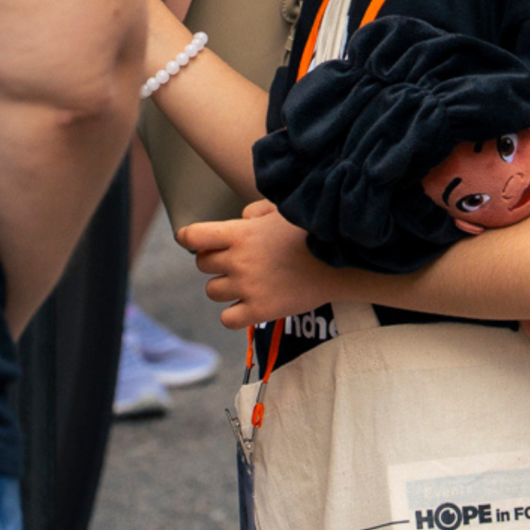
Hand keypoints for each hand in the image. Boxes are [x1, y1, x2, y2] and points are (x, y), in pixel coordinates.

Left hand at [180, 200, 333, 328]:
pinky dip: (234, 314)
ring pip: (212, 291)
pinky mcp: (260, 311)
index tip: (192, 239)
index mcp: (240, 233)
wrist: (340, 261)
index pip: (193, 236)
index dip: (189, 237)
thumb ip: (255, 211)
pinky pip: (227, 319)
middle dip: (213, 260)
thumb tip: (240, 218)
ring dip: (224, 286)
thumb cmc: (311, 231)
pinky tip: (249, 304)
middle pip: (202, 264)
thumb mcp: (282, 210)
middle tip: (234, 259)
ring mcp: (248, 288)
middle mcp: (239, 261)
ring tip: (246, 281)